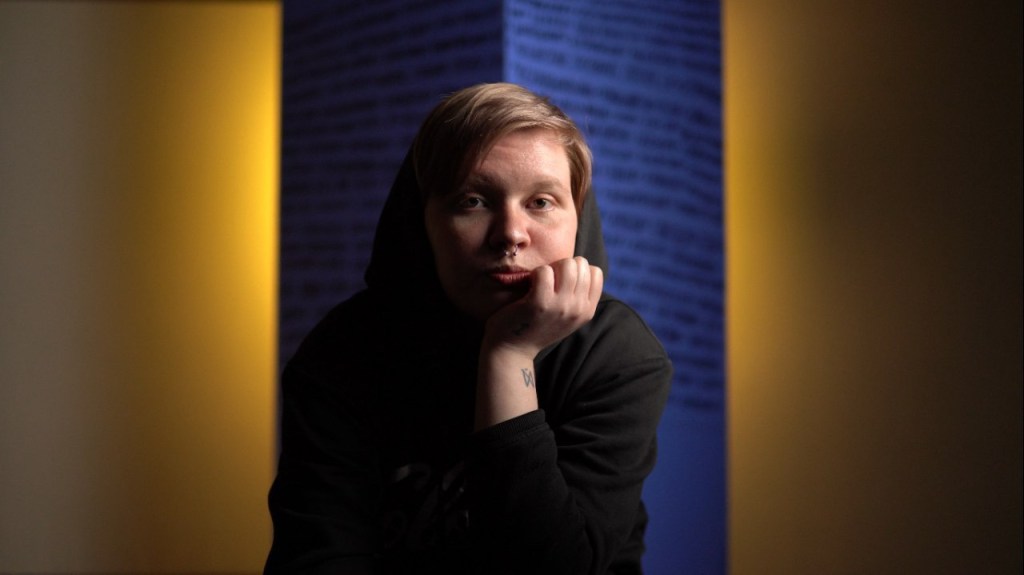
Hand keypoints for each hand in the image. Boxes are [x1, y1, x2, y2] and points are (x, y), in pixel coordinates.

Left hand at [482, 256, 603, 357]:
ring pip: (566, 264)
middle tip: (548, 280)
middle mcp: (578, 309)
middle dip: (562, 265)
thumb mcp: (567, 316)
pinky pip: (544, 271)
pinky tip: (529, 286)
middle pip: (581, 264)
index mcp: (587, 311)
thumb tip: (582, 266)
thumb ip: (578, 295)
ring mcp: (561, 306)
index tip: (562, 281)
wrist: (513, 351)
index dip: (577, 269)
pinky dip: (535, 273)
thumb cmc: (537, 326)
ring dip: (550, 268)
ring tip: (540, 283)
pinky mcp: (540, 303)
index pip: (595, 272)